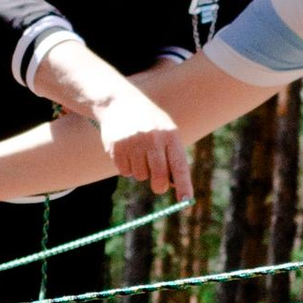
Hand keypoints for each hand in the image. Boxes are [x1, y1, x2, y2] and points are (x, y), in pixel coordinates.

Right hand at [87, 79, 189, 199]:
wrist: (119, 102)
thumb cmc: (149, 122)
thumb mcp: (165, 131)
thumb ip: (171, 155)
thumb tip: (174, 185)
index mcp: (169, 134)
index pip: (179, 165)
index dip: (183, 185)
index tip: (186, 201)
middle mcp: (152, 139)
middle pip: (158, 178)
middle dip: (159, 185)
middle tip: (158, 185)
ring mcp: (133, 143)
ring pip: (140, 176)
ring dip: (140, 171)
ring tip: (138, 153)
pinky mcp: (116, 148)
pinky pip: (125, 172)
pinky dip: (127, 167)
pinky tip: (126, 151)